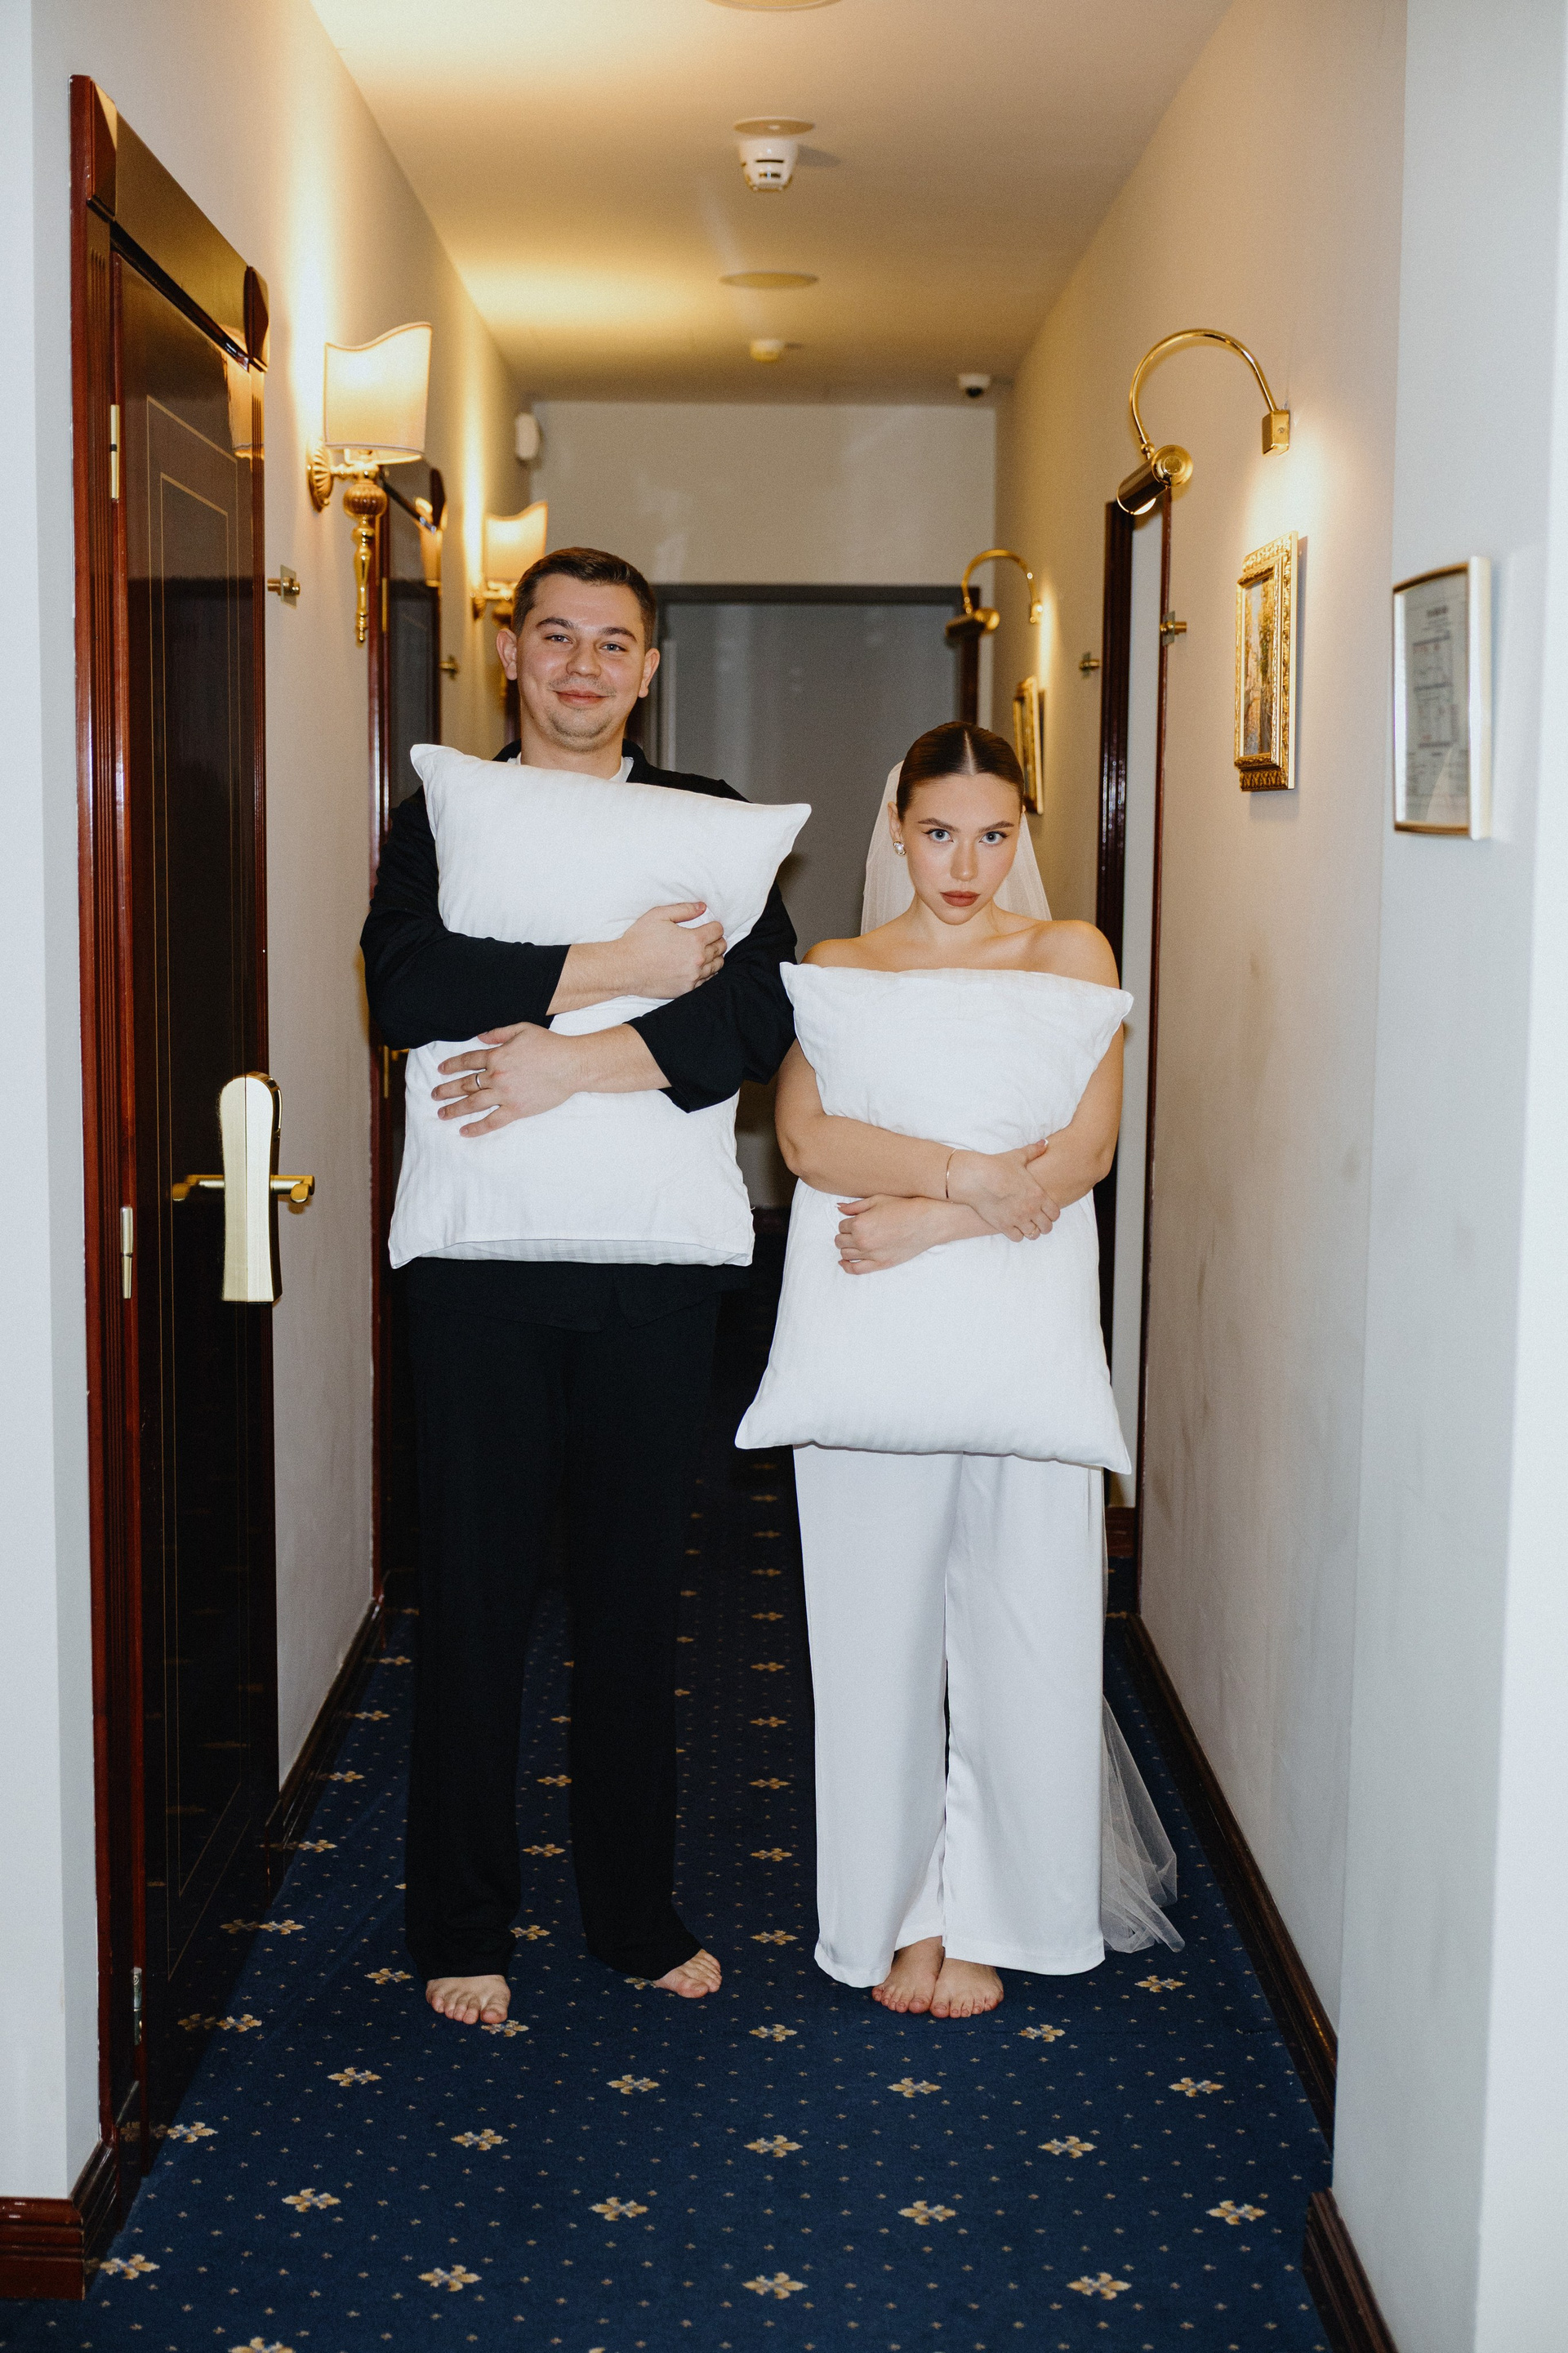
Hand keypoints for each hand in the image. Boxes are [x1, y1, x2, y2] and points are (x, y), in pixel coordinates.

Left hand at [434, 1023, 575, 1134]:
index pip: (467, 1061)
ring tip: (441, 1114)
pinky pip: (492, 1121)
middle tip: (434, 1095)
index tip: (440, 1070)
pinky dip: (476, 1127)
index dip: (452, 1065)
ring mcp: (505, 1095)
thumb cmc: (550, 1045)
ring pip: (473, 1103)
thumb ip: (499, 1033)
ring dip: (454, 1109)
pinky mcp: (516, 1110)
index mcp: (497, 1056)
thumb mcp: (522, 1029)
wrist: (571, 1065)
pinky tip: (464, 1131)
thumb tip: (480, 1036)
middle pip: (465, 1084)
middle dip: (447, 1090)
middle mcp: (496, 1076)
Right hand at [613, 902, 725, 997]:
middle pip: (720, 948)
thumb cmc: (639, 940)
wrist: (625, 968)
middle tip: (709, 938)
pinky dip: (706, 972)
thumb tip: (702, 907)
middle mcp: (698, 960)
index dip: (714, 926)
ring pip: (717, 965)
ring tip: (706, 953)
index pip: (718, 930)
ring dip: (714, 957)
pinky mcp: (687, 989)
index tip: (710, 926)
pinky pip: (707, 980)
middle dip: (717, 940)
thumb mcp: (659, 915)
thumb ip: (684, 910)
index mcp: (694, 940)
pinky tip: (699, 967)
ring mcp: (693, 977)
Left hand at [836, 1195, 966, 1274]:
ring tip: (854, 1242)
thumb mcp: (878, 1200)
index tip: (857, 1220)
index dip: (848, 1222)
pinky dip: (846, 1266)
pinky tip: (844, 1262)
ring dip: (846, 1247)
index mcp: (859, 1223)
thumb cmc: (904, 1208)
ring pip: (845, 1254)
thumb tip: (839, 1209)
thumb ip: (855, 1206)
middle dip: (845, 1235)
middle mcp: (862, 1241)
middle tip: (855, 1231)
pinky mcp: (880, 1264)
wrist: (926, 1222)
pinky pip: (855, 1269)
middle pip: (840, 1240)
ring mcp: (871, 1254)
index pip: (841, 1225)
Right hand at [946, 1145, 1060, 1240]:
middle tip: (1038, 1221)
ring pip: (1033, 1234)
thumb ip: (1034, 1151)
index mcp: (1038, 1194)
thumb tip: (1045, 1143)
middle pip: (1047, 1227)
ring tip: (1027, 1226)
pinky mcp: (1004, 1226)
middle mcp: (1031, 1209)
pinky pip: (1017, 1238)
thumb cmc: (997, 1166)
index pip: (1055, 1213)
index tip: (1047, 1211)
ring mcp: (1018, 1219)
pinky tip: (1013, 1228)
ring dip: (1032, 1231)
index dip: (1053, 1214)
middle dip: (1044, 1225)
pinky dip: (1017, 1235)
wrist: (977, 1178)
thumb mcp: (1018, 1156)